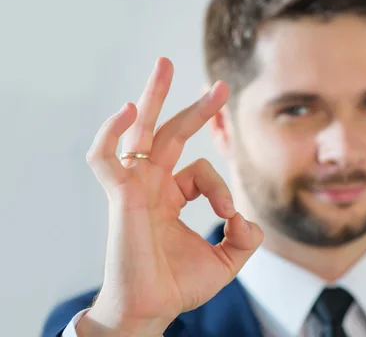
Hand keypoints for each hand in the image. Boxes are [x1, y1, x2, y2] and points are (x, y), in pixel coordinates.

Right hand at [77, 57, 262, 336]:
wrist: (151, 310)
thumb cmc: (178, 286)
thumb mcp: (226, 260)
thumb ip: (245, 238)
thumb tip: (250, 219)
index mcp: (172, 195)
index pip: (202, 170)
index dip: (221, 187)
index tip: (231, 215)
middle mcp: (152, 184)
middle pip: (169, 132)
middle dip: (193, 107)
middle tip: (218, 85)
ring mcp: (134, 186)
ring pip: (139, 131)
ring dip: (151, 96)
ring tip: (164, 64)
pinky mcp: (120, 195)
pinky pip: (105, 155)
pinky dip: (111, 131)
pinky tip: (127, 108)